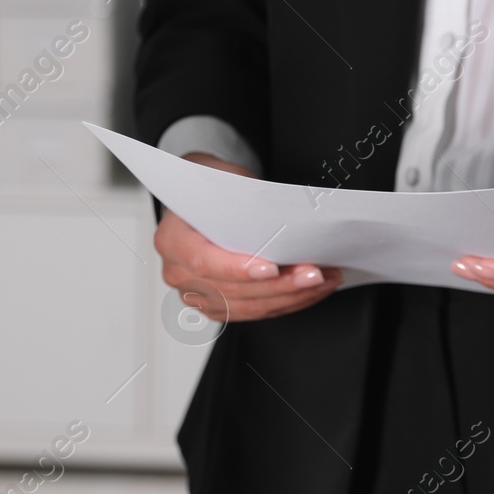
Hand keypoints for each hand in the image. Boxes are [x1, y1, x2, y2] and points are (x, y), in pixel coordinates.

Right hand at [155, 152, 342, 322]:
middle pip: (231, 290)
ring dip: (290, 297)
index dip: (239, 269)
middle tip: (314, 274)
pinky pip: (254, 312)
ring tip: (322, 281)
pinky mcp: (216, 305)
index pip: (203, 262)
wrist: (202, 197)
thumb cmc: (212, 187)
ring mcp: (196, 294)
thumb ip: (245, 203)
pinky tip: (310, 290)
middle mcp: (178, 272)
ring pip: (248, 307)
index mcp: (171, 240)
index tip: (272, 268)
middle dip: (279, 285)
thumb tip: (283, 221)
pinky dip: (286, 302)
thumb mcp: (225, 181)